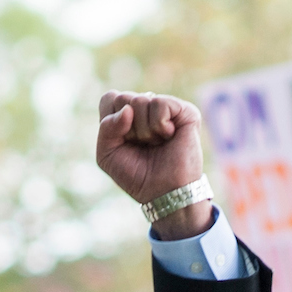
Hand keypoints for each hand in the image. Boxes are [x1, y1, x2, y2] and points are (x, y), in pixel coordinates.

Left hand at [95, 91, 210, 239]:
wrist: (163, 192)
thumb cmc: (137, 175)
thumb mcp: (107, 155)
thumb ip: (106, 128)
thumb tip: (128, 109)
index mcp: (127, 114)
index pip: (109, 98)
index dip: (111, 121)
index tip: (124, 141)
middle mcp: (147, 107)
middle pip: (122, 98)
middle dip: (128, 128)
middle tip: (143, 144)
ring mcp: (166, 108)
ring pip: (140, 100)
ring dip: (145, 131)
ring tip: (157, 143)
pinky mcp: (185, 111)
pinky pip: (160, 103)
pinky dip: (159, 125)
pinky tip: (169, 136)